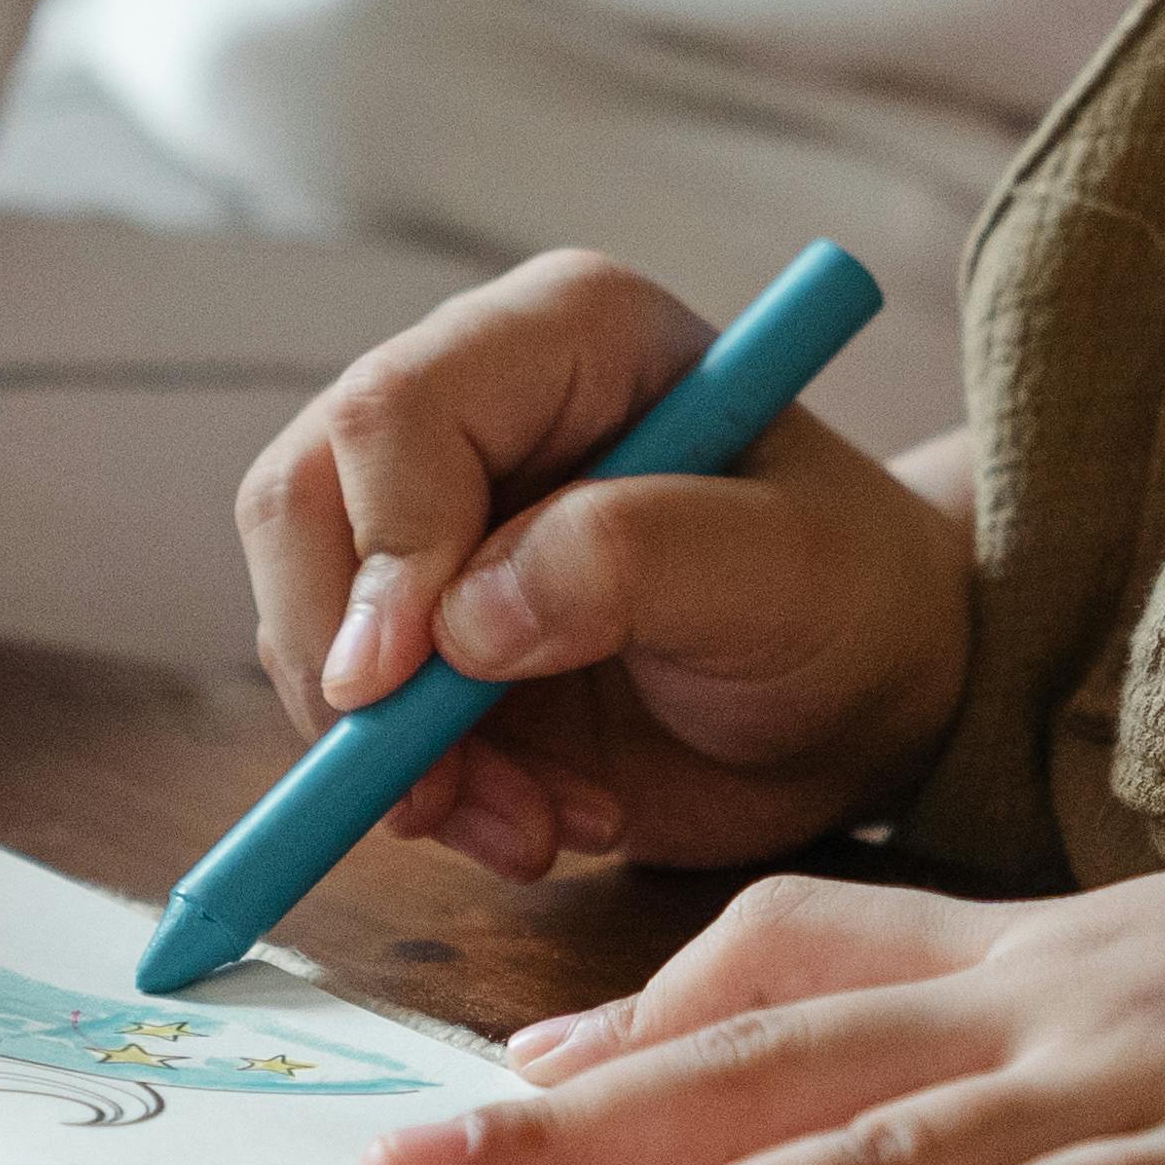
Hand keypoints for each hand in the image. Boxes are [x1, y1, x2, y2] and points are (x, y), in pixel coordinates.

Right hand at [231, 250, 971, 881]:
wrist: (863, 700)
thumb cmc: (849, 600)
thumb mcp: (784, 572)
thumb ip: (633, 561)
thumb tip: (462, 621)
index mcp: (562, 338)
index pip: (395, 413)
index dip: (379, 550)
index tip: (406, 681)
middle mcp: (473, 413)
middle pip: (301, 506)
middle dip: (353, 673)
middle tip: (434, 794)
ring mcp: (431, 527)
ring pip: (308, 628)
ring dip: (400, 762)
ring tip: (541, 826)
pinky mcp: (419, 640)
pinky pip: (352, 721)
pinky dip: (428, 798)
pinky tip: (543, 822)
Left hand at [364, 798, 1164, 1164]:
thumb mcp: (1162, 984)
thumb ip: (997, 1032)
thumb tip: (836, 1126)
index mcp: (1025, 957)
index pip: (777, 965)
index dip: (620, 1027)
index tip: (474, 1088)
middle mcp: (1044, 1002)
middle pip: (766, 1055)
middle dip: (568, 1124)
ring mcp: (1136, 1080)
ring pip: (879, 1144)